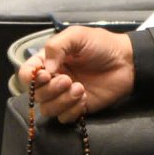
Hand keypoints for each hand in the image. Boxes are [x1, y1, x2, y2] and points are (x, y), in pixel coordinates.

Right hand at [19, 25, 136, 122]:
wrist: (127, 61)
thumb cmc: (101, 45)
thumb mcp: (77, 36)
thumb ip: (56, 46)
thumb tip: (45, 69)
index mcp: (49, 61)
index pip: (26, 75)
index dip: (31, 79)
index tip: (45, 75)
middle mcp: (53, 80)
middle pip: (37, 95)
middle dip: (50, 90)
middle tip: (68, 80)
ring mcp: (65, 96)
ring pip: (48, 109)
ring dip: (61, 101)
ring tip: (80, 89)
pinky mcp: (77, 108)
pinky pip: (64, 118)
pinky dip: (72, 110)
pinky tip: (85, 98)